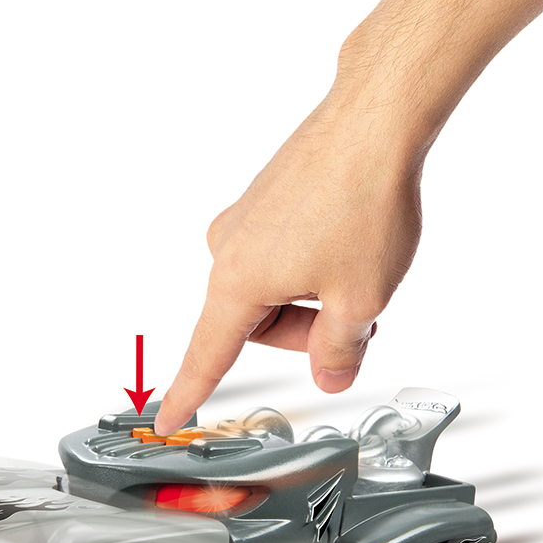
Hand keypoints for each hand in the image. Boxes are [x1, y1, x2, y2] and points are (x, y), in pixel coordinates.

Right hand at [154, 87, 425, 434]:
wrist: (374, 122)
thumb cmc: (362, 199)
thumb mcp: (361, 299)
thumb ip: (339, 351)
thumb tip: (330, 373)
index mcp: (238, 280)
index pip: (207, 356)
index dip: (189, 394)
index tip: (168, 420)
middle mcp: (229, 247)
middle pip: (256, 324)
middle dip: (304, 331)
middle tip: (356, 318)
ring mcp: (246, 218)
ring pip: (273, 287)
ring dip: (313, 295)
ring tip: (359, 269)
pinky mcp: (266, 198)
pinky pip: (281, 252)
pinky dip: (314, 262)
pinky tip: (350, 242)